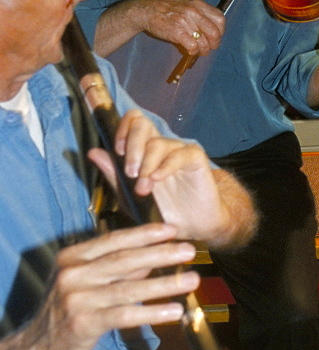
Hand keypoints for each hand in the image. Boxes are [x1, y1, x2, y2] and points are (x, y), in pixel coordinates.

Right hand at [8, 223, 197, 349]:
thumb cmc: (66, 312)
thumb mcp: (85, 282)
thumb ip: (116, 268)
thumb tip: (153, 254)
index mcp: (73, 257)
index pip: (115, 240)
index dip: (146, 234)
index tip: (172, 229)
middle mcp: (73, 274)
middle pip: (125, 260)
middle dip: (162, 254)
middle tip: (189, 249)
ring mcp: (76, 299)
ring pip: (129, 288)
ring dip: (165, 284)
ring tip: (191, 280)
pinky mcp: (83, 324)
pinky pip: (125, 315)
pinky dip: (152, 312)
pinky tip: (174, 311)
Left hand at [88, 110, 254, 246]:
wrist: (190, 228)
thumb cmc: (161, 211)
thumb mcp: (129, 196)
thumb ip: (113, 174)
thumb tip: (93, 152)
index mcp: (144, 149)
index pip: (133, 121)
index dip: (122, 128)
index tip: (117, 150)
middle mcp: (161, 145)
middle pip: (142, 124)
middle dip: (131, 146)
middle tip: (130, 172)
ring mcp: (178, 150)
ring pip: (157, 143)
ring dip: (146, 166)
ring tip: (143, 189)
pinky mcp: (195, 158)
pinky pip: (178, 154)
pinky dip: (164, 167)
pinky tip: (158, 180)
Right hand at [129, 0, 224, 56]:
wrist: (145, 10)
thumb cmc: (166, 9)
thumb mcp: (186, 4)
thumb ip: (200, 14)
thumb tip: (210, 31)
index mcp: (198, 4)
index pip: (220, 19)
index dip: (220, 31)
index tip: (215, 37)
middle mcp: (194, 11)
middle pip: (215, 33)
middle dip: (214, 44)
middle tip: (208, 48)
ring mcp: (185, 22)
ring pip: (204, 43)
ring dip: (203, 51)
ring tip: (197, 51)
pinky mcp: (177, 32)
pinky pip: (193, 47)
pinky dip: (193, 52)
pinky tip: (188, 50)